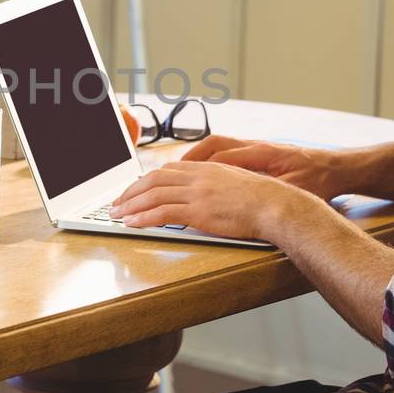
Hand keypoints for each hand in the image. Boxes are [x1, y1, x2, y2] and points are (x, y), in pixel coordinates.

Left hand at [109, 160, 324, 245]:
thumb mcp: (235, 182)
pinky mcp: (199, 211)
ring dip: (131, 205)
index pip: (166, 170)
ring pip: (153, 195)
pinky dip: (143, 218)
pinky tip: (133, 224)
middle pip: (153, 180)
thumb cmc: (263, 199)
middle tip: (117, 203)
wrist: (276, 204)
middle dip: (131, 192)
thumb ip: (215, 184)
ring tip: (117, 214)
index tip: (134, 189)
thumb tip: (203, 195)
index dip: (145, 180)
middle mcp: (198, 177)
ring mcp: (197, 193)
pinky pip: (163, 213)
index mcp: (205, 168)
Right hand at [180, 134, 348, 200]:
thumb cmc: (320, 179)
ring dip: (197, 157)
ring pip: (218, 146)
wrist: (338, 169)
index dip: (200, 167)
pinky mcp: (259, 154)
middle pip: (214, 144)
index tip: (184, 179)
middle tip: (171, 174)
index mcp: (263, 154)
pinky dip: (209, 159)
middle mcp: (256, 146)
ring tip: (179, 172)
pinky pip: (226, 151)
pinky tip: (200, 172)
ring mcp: (256, 148)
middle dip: (190, 158)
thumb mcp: (298, 190)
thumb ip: (273, 194)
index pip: (224, 156)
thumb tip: (252, 203)